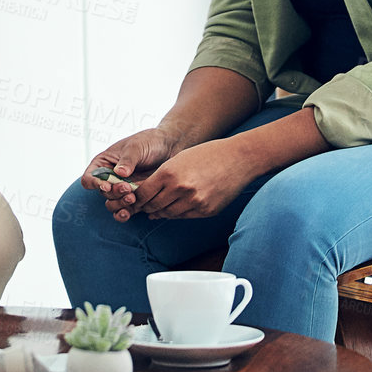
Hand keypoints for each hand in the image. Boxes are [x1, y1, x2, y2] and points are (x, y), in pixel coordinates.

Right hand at [81, 127, 180, 212]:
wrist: (170, 149)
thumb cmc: (149, 142)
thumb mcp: (136, 146)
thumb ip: (127, 160)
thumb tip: (119, 173)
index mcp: (104, 163)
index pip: (89, 178)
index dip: (94, 184)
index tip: (106, 185)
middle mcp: (110, 178)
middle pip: (103, 193)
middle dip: (114, 193)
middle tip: (127, 188)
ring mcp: (122, 189)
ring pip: (112, 204)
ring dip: (119, 204)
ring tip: (133, 198)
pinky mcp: (134, 198)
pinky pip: (124, 210)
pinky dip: (124, 213)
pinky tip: (129, 212)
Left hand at [128, 140, 255, 220]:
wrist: (238, 159)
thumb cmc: (207, 154)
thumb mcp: (179, 159)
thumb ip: (162, 176)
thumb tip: (147, 195)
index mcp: (169, 172)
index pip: (143, 193)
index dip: (136, 198)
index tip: (133, 199)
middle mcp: (180, 189)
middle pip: (154, 206)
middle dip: (146, 207)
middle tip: (142, 207)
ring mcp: (194, 202)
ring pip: (168, 214)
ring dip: (160, 212)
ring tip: (156, 210)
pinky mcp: (205, 211)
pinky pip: (184, 216)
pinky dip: (176, 214)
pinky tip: (174, 209)